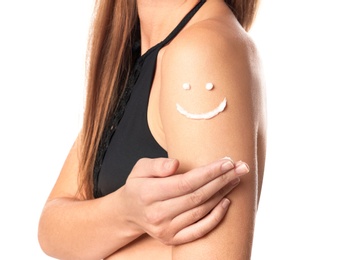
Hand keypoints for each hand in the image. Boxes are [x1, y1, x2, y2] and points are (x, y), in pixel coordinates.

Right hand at [119, 157, 249, 244]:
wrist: (130, 212)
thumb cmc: (139, 185)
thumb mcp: (141, 168)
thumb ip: (157, 165)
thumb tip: (176, 165)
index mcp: (147, 194)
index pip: (185, 183)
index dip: (209, 173)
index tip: (227, 161)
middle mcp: (157, 214)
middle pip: (197, 196)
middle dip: (222, 180)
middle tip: (241, 167)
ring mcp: (165, 230)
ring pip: (201, 211)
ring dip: (222, 194)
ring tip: (235, 179)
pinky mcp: (172, 239)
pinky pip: (199, 230)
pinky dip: (215, 217)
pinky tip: (226, 202)